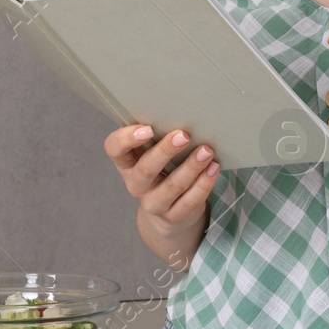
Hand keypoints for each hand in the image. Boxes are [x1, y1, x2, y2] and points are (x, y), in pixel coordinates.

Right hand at [104, 124, 218, 228]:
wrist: (167, 212)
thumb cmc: (161, 170)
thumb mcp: (151, 154)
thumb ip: (158, 137)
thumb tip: (184, 112)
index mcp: (126, 163)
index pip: (115, 149)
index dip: (127, 139)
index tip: (148, 128)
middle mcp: (136, 184)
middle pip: (146, 169)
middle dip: (165, 151)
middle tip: (183, 135)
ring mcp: (154, 203)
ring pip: (172, 186)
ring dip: (191, 166)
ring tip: (206, 150)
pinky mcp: (175, 215)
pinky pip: (190, 200)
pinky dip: (204, 183)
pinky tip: (213, 168)